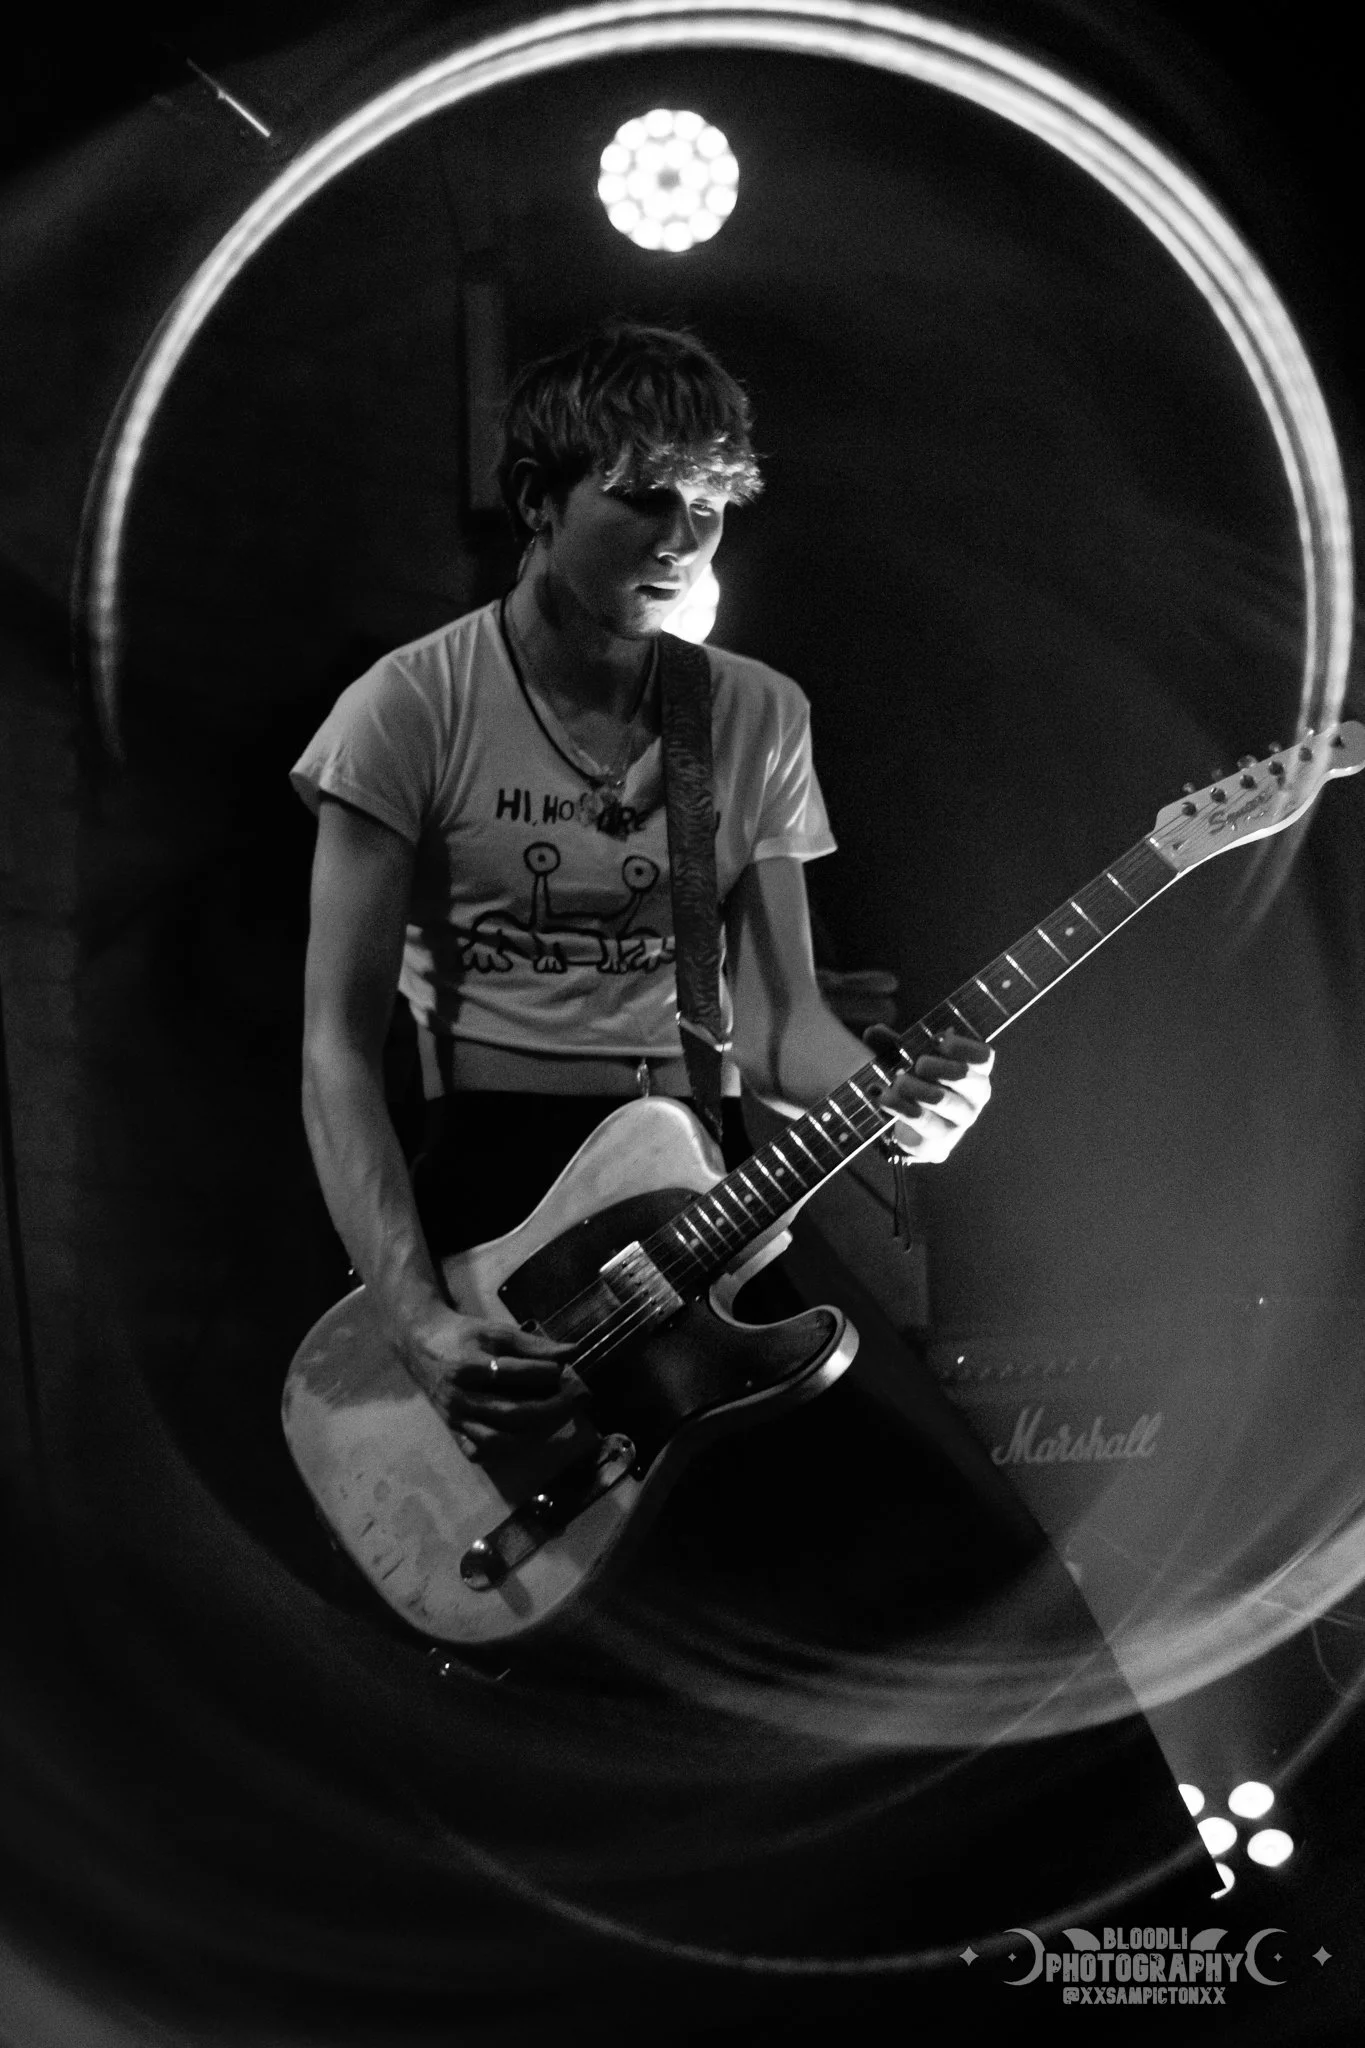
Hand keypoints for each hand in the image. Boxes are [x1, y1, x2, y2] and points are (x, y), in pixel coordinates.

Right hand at [400, 1302, 577, 1454]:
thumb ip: (533, 1343)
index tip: (564, 1369)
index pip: (510, 1374)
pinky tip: (527, 1437)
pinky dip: (505, 1451)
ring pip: (498, 1440)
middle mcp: (459, 1398)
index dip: (542, 1373)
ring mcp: (456, 1419)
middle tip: (575, 1398)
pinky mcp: (454, 1431)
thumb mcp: (496, 1331)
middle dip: (550, 1409)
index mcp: (467, 1366)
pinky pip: (479, 1452)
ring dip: (535, 1433)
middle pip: (510, 1414)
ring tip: (558, 1418)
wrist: (422, 1345)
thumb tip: (572, 1352)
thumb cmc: (464, 1336)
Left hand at [862, 1025, 993, 1163]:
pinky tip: (885, 1098)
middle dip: (932, 1065)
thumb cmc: (920, 1085)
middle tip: (915, 1066)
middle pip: (962, 1074)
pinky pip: (921, 1121)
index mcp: (977, 1072)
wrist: (916, 1131)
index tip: (936, 1041)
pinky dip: (898, 1106)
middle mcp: (975, 1097)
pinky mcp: (941, 1141)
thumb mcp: (909, 1060)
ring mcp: (960, 1122)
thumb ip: (895, 1045)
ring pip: (940, 1098)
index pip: (983, 1055)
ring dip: (911, 1086)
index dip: (959, 1046)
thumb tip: (873, 1032)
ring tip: (895, 1082)